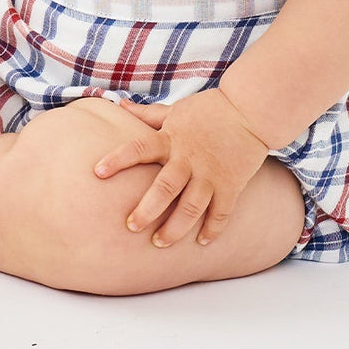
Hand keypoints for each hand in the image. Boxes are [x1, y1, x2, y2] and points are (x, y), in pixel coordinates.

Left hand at [93, 90, 268, 247]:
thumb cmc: (209, 110)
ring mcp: (210, 174)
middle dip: (147, 210)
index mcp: (171, 138)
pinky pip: (221, 213)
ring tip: (160, 242)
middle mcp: (188, 158)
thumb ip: (148, 114)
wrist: (250, 110)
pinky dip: (212, 230)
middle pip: (165, 188)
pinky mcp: (231, 185)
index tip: (98, 172)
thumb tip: (119, 106)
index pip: (138, 148)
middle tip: (132, 226)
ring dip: (175, 228)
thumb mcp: (176, 110)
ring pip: (191, 207)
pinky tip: (202, 242)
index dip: (118, 159)